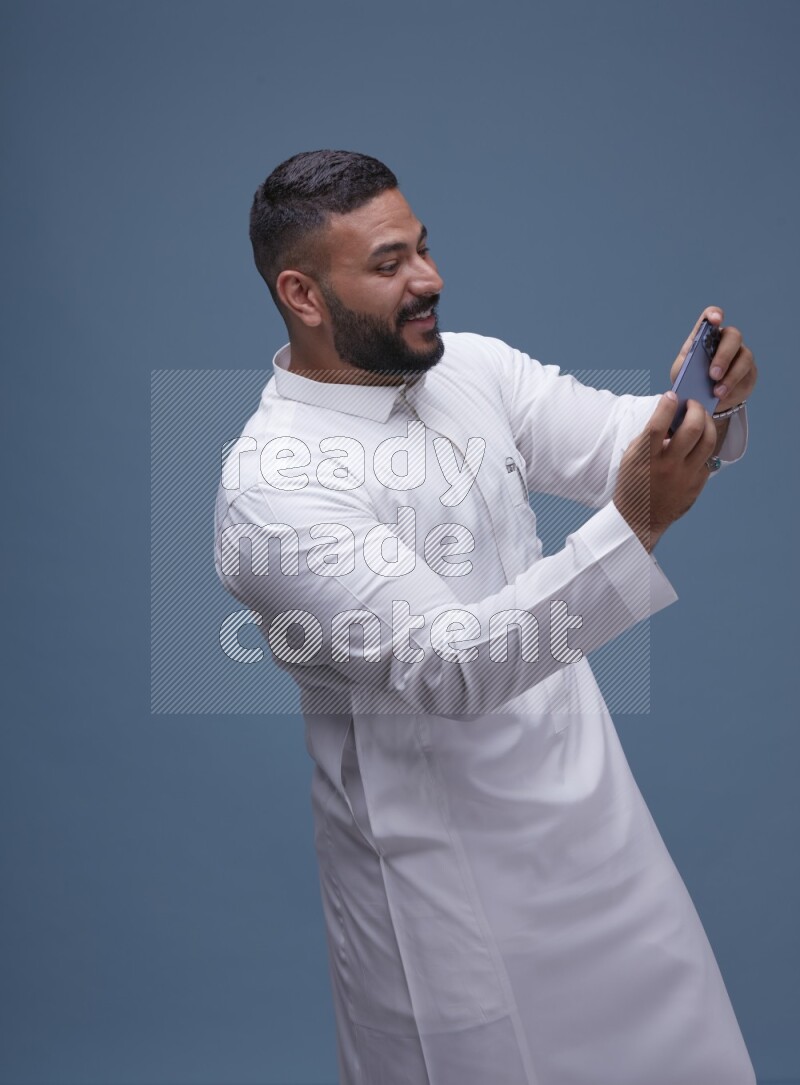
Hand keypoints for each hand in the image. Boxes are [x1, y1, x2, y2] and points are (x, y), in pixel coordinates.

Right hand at [614, 392, 716, 551]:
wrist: (639, 519)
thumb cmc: (632, 484)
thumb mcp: (631, 458)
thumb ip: (649, 437)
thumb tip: (670, 415)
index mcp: (645, 459)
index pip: (658, 425)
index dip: (666, 405)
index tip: (671, 395)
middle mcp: (667, 467)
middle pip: (692, 429)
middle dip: (695, 409)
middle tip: (692, 404)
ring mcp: (685, 477)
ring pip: (708, 441)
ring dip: (707, 423)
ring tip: (701, 418)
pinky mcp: (696, 485)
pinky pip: (708, 458)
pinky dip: (704, 444)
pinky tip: (699, 439)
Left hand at [670, 305, 757, 411]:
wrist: (703, 400)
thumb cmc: (690, 380)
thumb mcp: (681, 372)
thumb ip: (684, 366)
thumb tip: (692, 368)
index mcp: (706, 336)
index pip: (712, 317)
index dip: (715, 315)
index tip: (715, 319)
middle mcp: (726, 341)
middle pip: (733, 336)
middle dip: (724, 355)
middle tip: (713, 374)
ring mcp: (741, 355)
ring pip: (744, 357)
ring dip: (731, 376)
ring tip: (717, 392)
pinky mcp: (749, 372)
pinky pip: (747, 375)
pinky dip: (734, 386)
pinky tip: (723, 396)